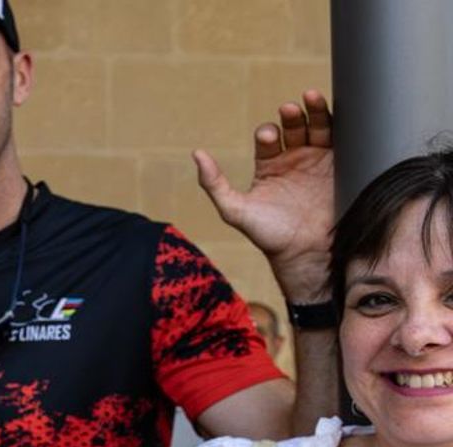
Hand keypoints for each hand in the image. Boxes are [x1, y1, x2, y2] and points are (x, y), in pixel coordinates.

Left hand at [194, 89, 334, 304]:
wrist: (308, 254)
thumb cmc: (270, 236)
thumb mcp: (235, 210)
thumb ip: (215, 184)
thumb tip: (197, 154)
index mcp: (269, 166)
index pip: (267, 139)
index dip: (267, 132)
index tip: (268, 135)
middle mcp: (294, 160)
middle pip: (293, 127)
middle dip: (291, 117)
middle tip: (289, 111)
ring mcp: (319, 161)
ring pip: (316, 127)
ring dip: (313, 112)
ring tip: (310, 99)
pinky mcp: (343, 165)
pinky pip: (342, 139)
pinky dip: (341, 123)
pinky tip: (339, 110)